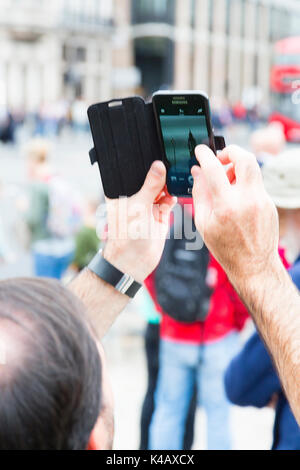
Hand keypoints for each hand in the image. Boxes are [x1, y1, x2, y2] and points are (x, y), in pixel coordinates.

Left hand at [103, 161, 176, 282]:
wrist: (135, 260)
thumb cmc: (127, 235)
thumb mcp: (138, 206)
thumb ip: (150, 186)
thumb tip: (159, 166)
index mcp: (120, 191)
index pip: (131, 172)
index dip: (142, 163)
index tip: (155, 153)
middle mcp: (134, 196)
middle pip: (148, 178)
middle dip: (158, 173)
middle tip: (168, 165)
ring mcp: (147, 204)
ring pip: (161, 187)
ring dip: (167, 184)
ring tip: (171, 182)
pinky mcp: (159, 213)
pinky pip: (168, 199)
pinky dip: (172, 196)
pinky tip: (172, 196)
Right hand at [191, 145, 279, 281]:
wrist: (253, 265)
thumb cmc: (226, 248)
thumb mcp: (204, 223)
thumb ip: (199, 194)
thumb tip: (197, 172)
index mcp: (227, 206)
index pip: (214, 169)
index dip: (205, 155)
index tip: (200, 151)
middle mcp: (248, 200)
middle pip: (245, 157)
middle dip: (230, 151)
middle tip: (220, 159)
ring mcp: (262, 200)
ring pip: (252, 168)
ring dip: (237, 167)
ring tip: (226, 182)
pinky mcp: (269, 203)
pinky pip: (255, 183)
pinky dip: (243, 183)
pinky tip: (235, 198)